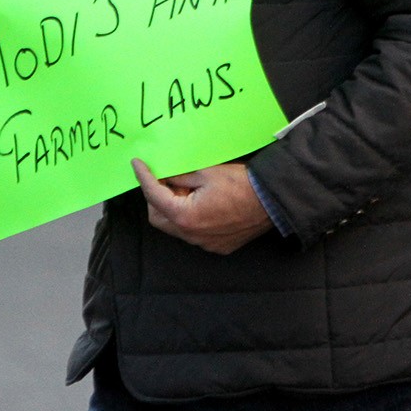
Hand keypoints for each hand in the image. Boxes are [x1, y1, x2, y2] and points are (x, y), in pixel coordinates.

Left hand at [134, 159, 271, 255]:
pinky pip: (194, 234)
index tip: (138, 165)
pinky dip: (191, 219)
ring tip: (186, 190)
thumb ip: (179, 174)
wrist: (272, 201)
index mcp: (185, 216)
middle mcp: (191, 235)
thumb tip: (164, 173)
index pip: (154, 196)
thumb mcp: (206, 172)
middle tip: (165, 179)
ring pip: (176, 228)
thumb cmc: (241, 184)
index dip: (144, 178)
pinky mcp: (217, 246)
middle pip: (158, 218)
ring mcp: (204, 244)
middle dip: (155, 198)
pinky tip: (203, 205)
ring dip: (173, 209)